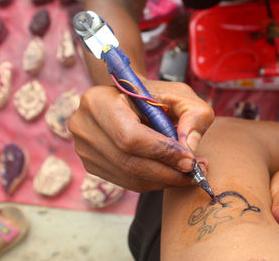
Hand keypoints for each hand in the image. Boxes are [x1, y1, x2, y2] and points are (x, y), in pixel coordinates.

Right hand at [68, 79, 213, 191]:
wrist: (129, 99)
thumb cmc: (155, 95)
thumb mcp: (181, 95)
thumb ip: (194, 115)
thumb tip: (190, 147)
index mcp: (98, 100)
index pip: (130, 137)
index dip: (162, 152)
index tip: (190, 160)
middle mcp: (83, 125)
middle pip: (128, 162)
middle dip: (167, 172)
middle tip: (194, 173)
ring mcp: (84, 148)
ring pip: (129, 177)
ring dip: (163, 181)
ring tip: (188, 174)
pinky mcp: (91, 164)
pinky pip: (126, 182)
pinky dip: (153, 182)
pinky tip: (170, 174)